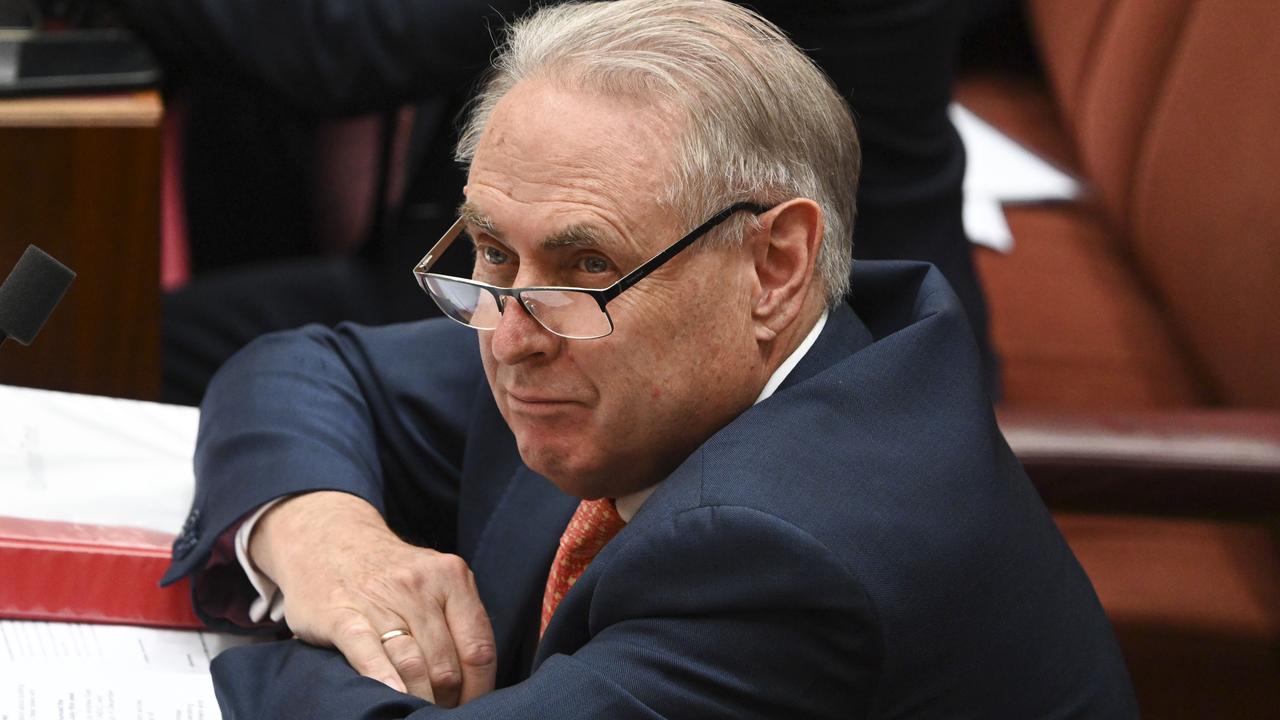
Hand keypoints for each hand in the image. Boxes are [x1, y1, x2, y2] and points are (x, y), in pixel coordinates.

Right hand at [248, 491, 496, 706]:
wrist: (328, 539)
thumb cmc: (391, 573)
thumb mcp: (434, 579)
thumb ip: (458, 618)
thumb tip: (480, 675)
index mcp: (452, 577)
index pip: (479, 647)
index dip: (480, 688)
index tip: (474, 706)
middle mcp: (419, 585)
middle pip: (446, 663)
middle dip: (448, 700)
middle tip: (442, 714)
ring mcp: (380, 599)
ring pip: (413, 664)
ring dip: (421, 699)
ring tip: (419, 715)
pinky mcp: (342, 613)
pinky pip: (368, 652)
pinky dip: (383, 678)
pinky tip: (393, 695)